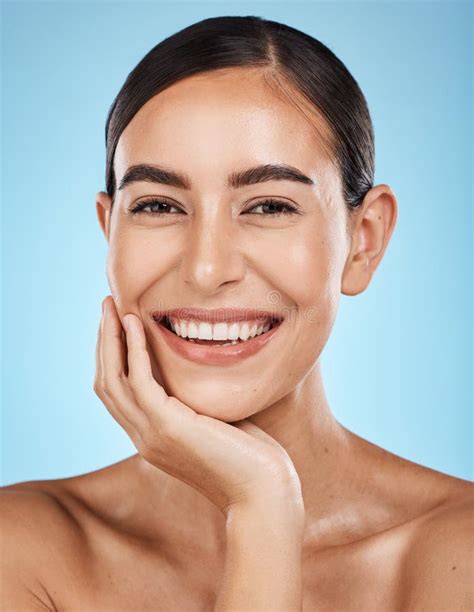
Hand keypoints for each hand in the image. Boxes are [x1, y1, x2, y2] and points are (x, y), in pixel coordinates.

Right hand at [94, 296, 303, 515]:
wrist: (264, 492)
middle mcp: (143, 437)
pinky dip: (133, 349)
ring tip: (113, 306)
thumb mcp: (215, 420)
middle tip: (107, 306)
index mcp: (152, 436)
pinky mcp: (167, 427)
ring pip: (113, 380)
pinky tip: (136, 323)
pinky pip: (139, 380)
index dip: (113, 356)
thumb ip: (197, 398)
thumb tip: (200, 364)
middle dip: (104, 342)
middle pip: (107, 383)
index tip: (119, 322)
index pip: (118, 393)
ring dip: (111, 339)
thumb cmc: (250, 456)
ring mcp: (151, 435)